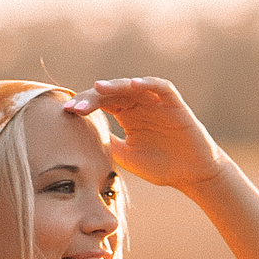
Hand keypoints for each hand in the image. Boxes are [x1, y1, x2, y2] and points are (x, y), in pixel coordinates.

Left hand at [63, 78, 227, 190]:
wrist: (191, 175)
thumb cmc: (161, 167)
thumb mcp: (126, 157)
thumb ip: (108, 144)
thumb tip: (81, 138)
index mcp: (126, 115)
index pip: (101, 103)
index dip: (84, 106)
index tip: (67, 113)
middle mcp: (139, 104)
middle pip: (112, 92)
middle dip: (93, 97)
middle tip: (76, 106)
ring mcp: (156, 101)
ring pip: (133, 85)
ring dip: (115, 86)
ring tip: (98, 88)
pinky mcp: (174, 103)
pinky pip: (161, 87)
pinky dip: (148, 83)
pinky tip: (134, 85)